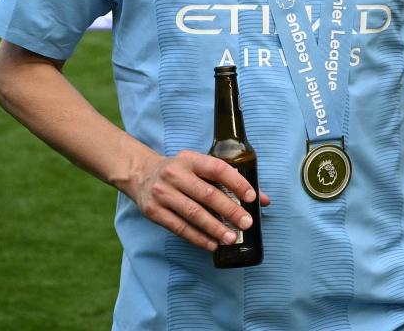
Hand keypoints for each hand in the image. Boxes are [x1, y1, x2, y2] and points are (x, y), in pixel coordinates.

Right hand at [124, 149, 270, 251]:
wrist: (140, 174)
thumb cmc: (180, 171)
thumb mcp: (200, 167)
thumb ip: (230, 180)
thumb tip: (263, 200)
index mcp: (191, 159)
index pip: (218, 169)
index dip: (236, 182)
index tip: (252, 197)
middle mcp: (176, 175)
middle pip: (207, 194)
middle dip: (229, 210)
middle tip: (246, 223)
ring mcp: (163, 193)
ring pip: (193, 213)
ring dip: (215, 228)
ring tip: (232, 238)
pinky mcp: (154, 211)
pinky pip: (179, 227)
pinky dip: (197, 237)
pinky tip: (212, 244)